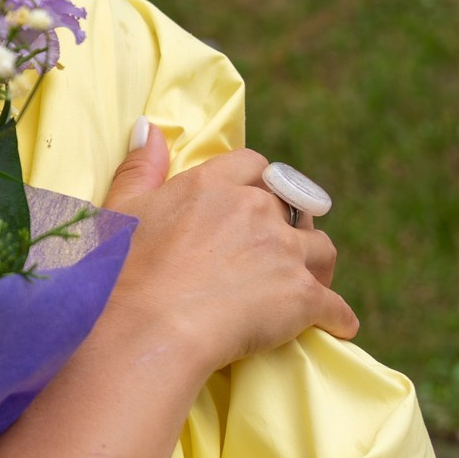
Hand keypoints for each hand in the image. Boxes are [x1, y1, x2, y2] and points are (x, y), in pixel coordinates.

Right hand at [100, 123, 356, 379]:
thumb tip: (149, 127)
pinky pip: (335, 306)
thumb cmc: (123, 271)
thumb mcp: (121, 210)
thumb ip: (140, 167)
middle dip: (288, 226)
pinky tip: (336, 325)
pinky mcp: (303, 296)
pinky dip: (337, 317)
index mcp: (211, 185)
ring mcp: (283, 252)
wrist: (148, 330)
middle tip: (273, 251)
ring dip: (315, 265)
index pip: (255, 165)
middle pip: (293, 207)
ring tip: (303, 284)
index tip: (253, 201)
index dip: (259, 183)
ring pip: (321, 250)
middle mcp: (254, 210)